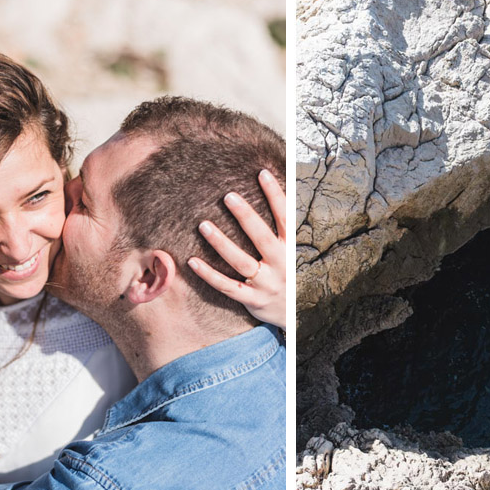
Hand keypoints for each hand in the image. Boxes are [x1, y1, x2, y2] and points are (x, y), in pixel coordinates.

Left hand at [188, 169, 285, 329]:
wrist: (297, 315)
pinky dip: (209, 275)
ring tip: (203, 225)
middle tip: (228, 196)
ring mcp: (265, 284)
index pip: (285, 218)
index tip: (262, 173)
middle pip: (261, 238)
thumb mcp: (295, 253)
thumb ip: (283, 230)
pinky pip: (227, 287)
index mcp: (292, 250)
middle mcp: (281, 266)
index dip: (275, 195)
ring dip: (221, 243)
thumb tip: (274, 193)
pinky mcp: (252, 300)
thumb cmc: (291, 276)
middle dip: (245, 216)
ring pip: (241, 262)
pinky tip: (193, 261)